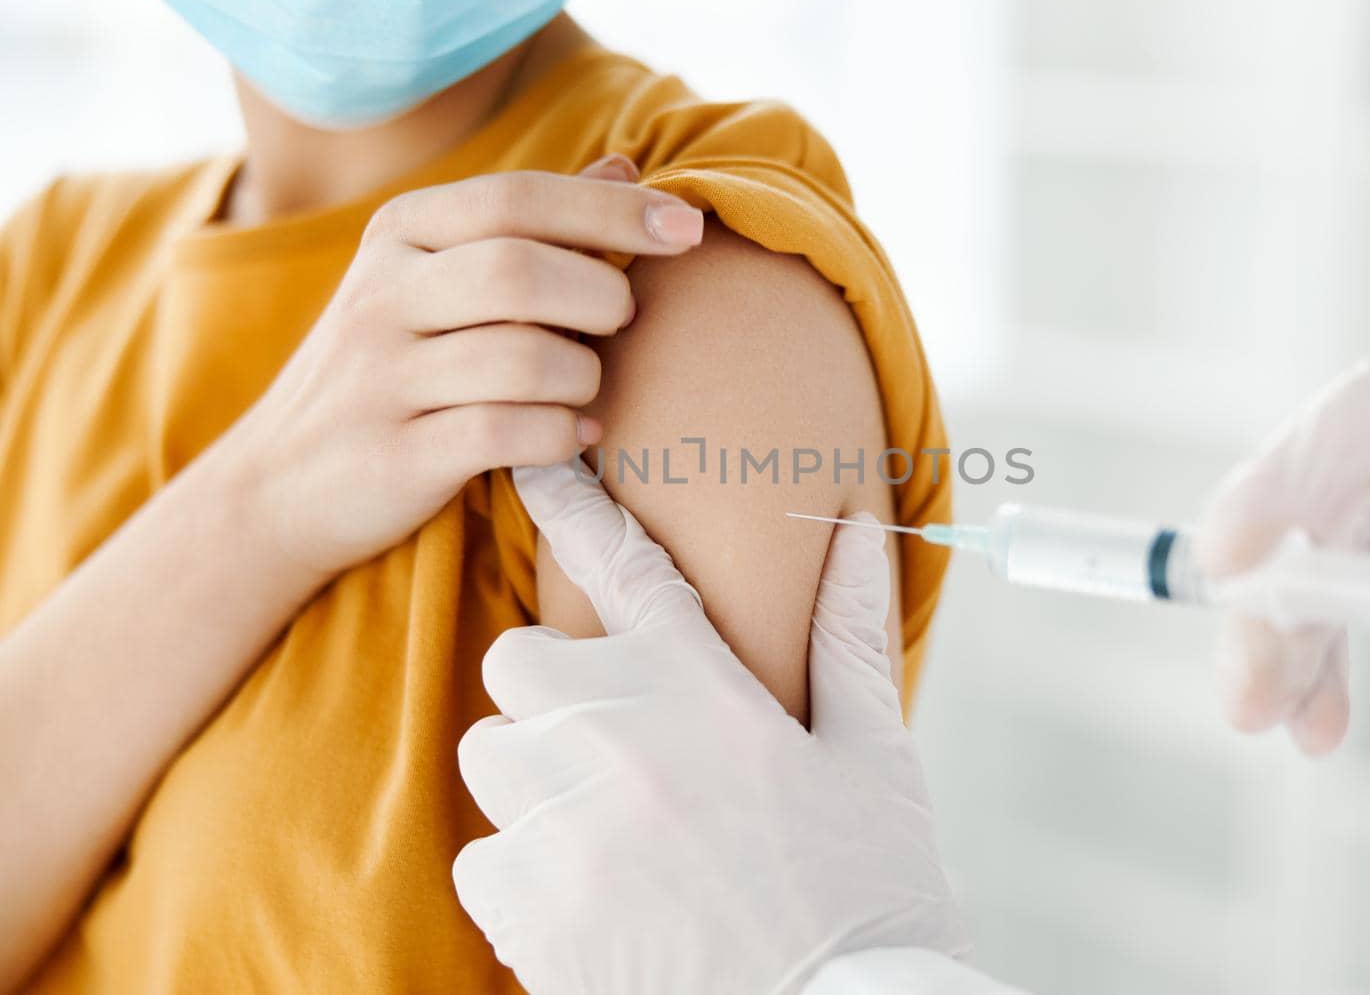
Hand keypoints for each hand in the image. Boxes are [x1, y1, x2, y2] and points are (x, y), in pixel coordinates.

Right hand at [220, 155, 704, 579]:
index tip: (687, 229)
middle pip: (521, 270)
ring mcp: (382, 378)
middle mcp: (382, 294)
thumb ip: (528, 225)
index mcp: (401, 233)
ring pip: (525, 358)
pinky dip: (562, 434)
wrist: (278, 483)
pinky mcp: (396, 457)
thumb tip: (626, 166)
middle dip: (600, 298)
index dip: (614, 211)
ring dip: (585, 376)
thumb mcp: (435, 278)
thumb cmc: (389, 367)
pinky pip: (508, 434)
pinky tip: (573, 434)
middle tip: (621, 324)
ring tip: (587, 388)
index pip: (519, 197)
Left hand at [453, 462, 967, 994]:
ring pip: (490, 757)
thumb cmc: (869, 890)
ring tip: (606, 826)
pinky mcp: (534, 918)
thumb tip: (855, 529)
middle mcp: (625, 745)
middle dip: (553, 690)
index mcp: (708, 692)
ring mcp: (571, 832)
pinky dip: (522, 878)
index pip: (624, 565)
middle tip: (614, 739)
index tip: (532, 463)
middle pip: (518, 662)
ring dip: (533, 780)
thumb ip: (847, 634)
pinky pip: (481, 862)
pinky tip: (593, 900)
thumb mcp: (877, 754)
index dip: (572, 502)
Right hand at [1197, 287, 1369, 753]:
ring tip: (1268, 711)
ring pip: (1325, 561)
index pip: (1357, 414)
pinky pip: (1365, 601)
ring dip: (1292, 642)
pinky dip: (1339, 659)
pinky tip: (1320, 711)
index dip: (1279, 485)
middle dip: (1275, 596)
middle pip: (1322, 500)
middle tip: (1248, 680)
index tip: (1226, 554)